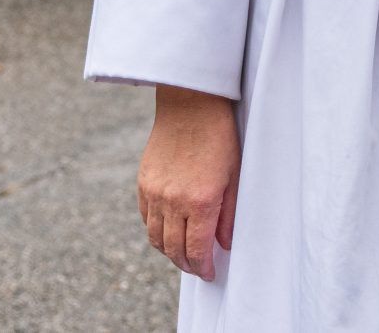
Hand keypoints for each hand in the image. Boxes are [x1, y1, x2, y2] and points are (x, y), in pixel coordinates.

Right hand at [138, 84, 238, 279]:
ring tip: (182, 254)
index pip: (196, 250)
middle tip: (198, 268)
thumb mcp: (234, 176)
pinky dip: (155, 231)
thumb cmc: (219, 137)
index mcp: (200, 202)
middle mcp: (173, 201)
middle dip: (186, 265)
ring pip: (155, 238)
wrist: (190, 105)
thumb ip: (229, 215)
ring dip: (168, 251)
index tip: (210, 274)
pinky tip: (168, 230)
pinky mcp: (144, 182)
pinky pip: (145, 218)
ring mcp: (155, 192)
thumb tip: (224, 245)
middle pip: (174, 249)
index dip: (203, 268)